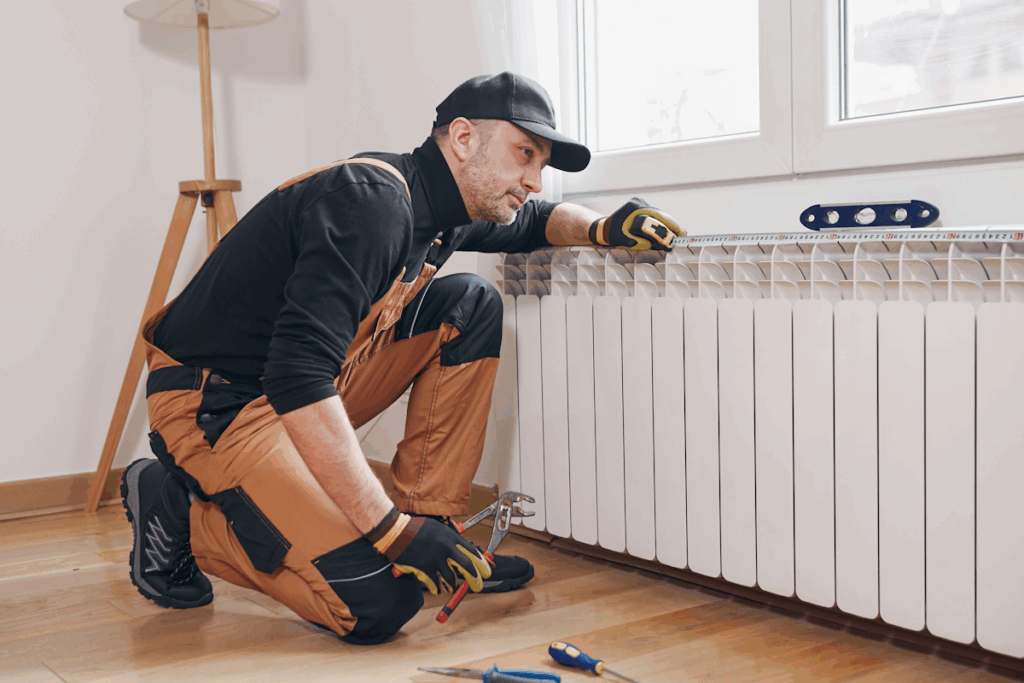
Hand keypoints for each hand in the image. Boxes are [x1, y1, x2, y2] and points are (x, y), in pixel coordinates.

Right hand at [367, 507, 491, 594]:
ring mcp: (436, 559)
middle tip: (479, 586)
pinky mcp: (424, 568)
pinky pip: (435, 583)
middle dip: (475, 578)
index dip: (481, 563)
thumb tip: (460, 550)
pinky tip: (439, 590)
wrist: (397, 531)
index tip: (486, 571)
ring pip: (451, 578)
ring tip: (453, 588)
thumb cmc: (416, 528)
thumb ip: (449, 538)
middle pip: (467, 566)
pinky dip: (438, 588)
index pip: (472, 551)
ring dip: (453, 585)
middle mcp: (446, 548)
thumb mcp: (437, 528)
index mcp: (451, 537)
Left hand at [589, 197, 684, 250]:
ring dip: (667, 224)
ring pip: (658, 214)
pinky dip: (661, 222)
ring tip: (678, 233)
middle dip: (672, 224)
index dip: (669, 224)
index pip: (656, 215)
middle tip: (682, 234)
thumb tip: (660, 244)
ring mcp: (640, 203)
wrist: (603, 228)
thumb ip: (642, 242)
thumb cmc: (613, 235)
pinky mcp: (641, 207)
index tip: (679, 231)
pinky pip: (654, 214)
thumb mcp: (627, 241)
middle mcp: (638, 202)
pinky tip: (668, 230)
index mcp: (634, 208)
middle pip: (660, 213)